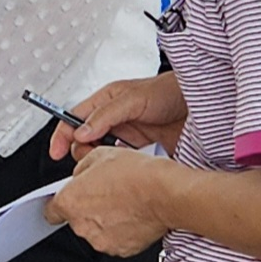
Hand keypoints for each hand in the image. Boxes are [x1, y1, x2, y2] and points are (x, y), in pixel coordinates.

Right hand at [46, 74, 186, 163]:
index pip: (74, 119)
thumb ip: (105, 115)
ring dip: (103, 161)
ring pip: (102, 156)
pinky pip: (123, 165)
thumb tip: (81, 132)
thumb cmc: (170, 92)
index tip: (56, 152)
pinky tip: (128, 168)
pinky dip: (121, 169)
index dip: (62, 136)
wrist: (204, 107)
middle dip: (83, 151)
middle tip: (93, 157)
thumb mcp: (133, 99)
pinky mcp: (141, 154)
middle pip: (84, 142)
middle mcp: (114, 121)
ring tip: (114, 162)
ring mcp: (127, 138)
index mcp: (105, 103)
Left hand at [48, 143, 173, 254]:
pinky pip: (115, 240)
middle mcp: (82, 226)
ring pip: (95, 231)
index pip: (49, 211)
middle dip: (87, 209)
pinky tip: (132, 214)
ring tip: (123, 203)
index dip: (59, 205)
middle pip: (75, 220)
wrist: (166, 193)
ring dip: (104, 220)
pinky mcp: (121, 250)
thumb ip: (81, 168)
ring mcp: (101, 240)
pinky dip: (121, 231)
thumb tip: (80, 174)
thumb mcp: (100, 156)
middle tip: (105, 195)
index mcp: (70, 202)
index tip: (65, 201)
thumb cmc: (136, 175)